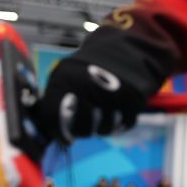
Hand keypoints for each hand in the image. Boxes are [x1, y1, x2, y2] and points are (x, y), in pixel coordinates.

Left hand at [38, 22, 173, 143]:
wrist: (127, 48)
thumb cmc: (91, 67)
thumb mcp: (67, 74)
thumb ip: (58, 99)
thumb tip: (55, 129)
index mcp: (64, 79)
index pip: (53, 116)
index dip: (58, 132)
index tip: (66, 138)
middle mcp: (86, 85)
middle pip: (83, 128)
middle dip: (85, 131)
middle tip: (88, 127)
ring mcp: (111, 92)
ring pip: (105, 129)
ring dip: (104, 128)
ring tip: (104, 118)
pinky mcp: (133, 96)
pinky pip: (125, 124)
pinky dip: (122, 123)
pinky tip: (119, 114)